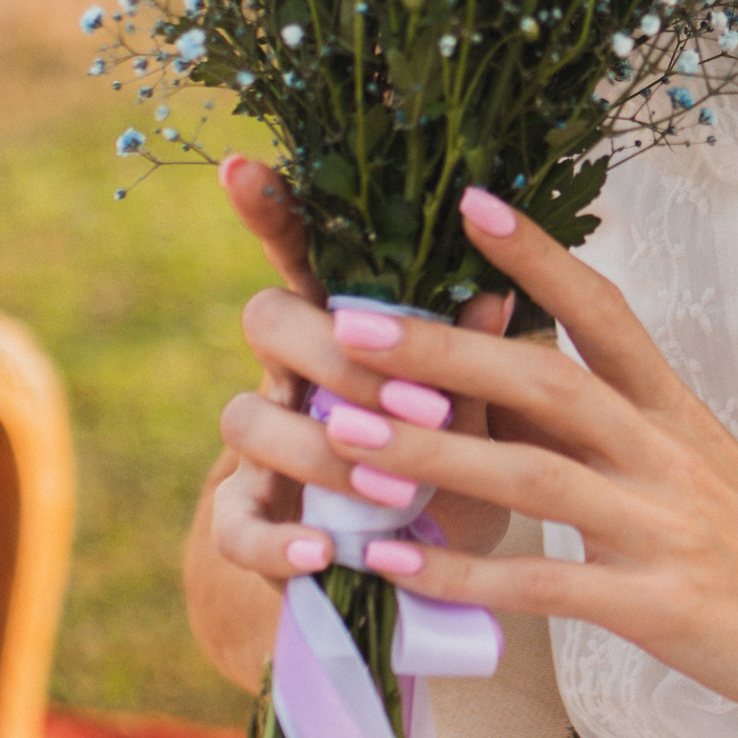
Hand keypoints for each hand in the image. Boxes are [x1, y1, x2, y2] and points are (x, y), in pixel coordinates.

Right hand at [201, 156, 512, 602]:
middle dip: (337, 353)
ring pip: (247, 418)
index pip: (304, 255)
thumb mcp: (479, 416)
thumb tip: (501, 292)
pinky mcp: (250, 525)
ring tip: (400, 491)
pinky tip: (322, 554)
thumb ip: (477, 362)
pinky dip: (277, 543)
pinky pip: (236, 528)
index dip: (270, 210)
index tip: (242, 163)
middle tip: (422, 406)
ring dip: (322, 449)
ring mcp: (261, 449)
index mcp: (347, 328)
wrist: (418, 574)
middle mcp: (290, 375)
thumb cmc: (455, 468)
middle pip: (268, 320)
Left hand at [224, 185, 737, 732]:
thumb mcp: (685, 461)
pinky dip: (464, 571)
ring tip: (343, 439)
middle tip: (350, 327)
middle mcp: (667, 452)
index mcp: (673, 408)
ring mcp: (663, 528)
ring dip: (433, 453)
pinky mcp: (656, 605)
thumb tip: (496, 371)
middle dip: (444, 350)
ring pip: (535, 475)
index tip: (470, 203)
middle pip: (548, 381)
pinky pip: (544, 582)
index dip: (539, 257)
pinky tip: (394, 561)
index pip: (605, 310)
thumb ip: (597, 421)